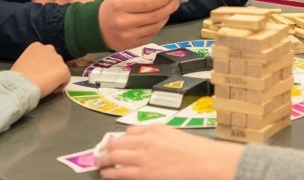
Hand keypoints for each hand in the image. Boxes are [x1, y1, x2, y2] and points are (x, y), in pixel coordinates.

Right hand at [10, 42, 70, 97]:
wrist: (20, 85)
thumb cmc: (17, 77)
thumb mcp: (23, 62)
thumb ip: (33, 61)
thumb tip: (37, 67)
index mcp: (37, 46)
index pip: (45, 54)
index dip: (43, 65)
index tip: (37, 73)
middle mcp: (49, 48)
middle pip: (54, 60)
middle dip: (51, 69)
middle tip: (43, 80)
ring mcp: (58, 59)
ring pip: (60, 69)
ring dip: (56, 76)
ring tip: (46, 85)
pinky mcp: (64, 70)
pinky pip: (66, 79)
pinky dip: (61, 85)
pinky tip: (51, 90)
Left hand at [97, 125, 241, 179]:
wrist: (204, 162)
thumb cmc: (194, 151)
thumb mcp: (173, 134)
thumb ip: (155, 135)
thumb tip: (139, 138)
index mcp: (153, 129)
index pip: (128, 131)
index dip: (119, 138)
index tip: (115, 142)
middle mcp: (145, 141)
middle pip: (116, 142)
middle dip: (106, 148)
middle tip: (101, 152)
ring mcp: (143, 158)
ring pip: (114, 157)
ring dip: (103, 160)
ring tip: (99, 163)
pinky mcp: (143, 174)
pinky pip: (120, 173)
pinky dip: (110, 173)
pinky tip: (106, 174)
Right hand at [98, 0, 178, 50]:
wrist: (95, 28)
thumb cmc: (111, 8)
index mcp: (121, 6)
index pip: (148, 4)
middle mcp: (125, 23)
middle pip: (154, 16)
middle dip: (168, 8)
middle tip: (175, 2)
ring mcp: (128, 37)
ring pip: (154, 27)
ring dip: (165, 18)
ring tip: (169, 10)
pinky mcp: (131, 46)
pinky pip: (150, 35)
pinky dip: (157, 27)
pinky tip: (159, 20)